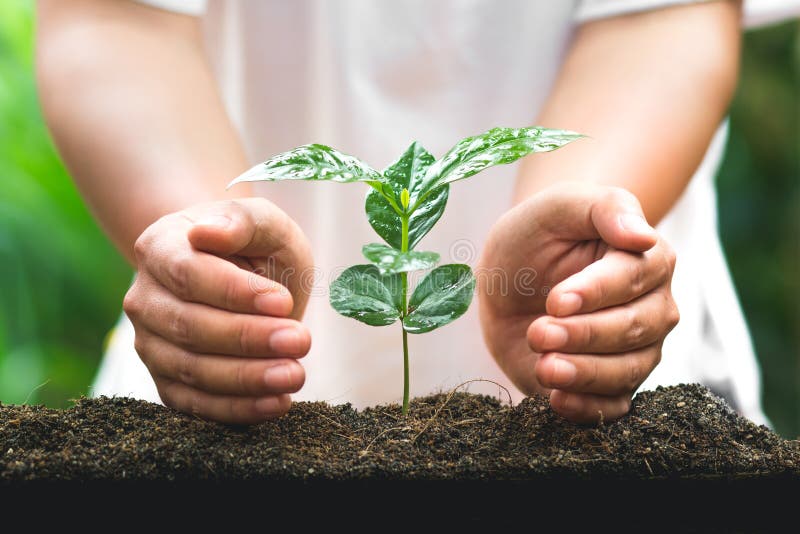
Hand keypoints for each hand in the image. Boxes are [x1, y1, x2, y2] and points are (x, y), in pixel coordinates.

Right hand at [123, 198, 313, 423]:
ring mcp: (151, 344)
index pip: (189, 274)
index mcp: (160, 248)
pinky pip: (195, 404)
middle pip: (190, 326)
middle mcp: (145, 299)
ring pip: (192, 370)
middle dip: (249, 338)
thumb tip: (208, 232)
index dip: (235, 292)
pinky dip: (236, 409)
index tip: (283, 301)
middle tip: (300, 341)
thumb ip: (241, 221)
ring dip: (247, 378)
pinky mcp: (168, 381)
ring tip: (294, 374)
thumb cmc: (251, 244)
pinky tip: (277, 403)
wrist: (239, 274)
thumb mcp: (260, 221)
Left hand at [477, 183, 678, 423]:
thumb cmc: (537, 236)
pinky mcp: (608, 384)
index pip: (634, 279)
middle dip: (584, 335)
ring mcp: (635, 350)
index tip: (555, 300)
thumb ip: (605, 209)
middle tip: (540, 331)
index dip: (596, 293)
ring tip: (544, 366)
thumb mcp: (559, 206)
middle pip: (634, 329)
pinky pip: (613, 407)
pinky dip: (586, 408)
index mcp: (649, 260)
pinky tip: (554, 398)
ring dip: (584, 373)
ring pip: (627, 371)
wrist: (507, 281)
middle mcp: (652, 308)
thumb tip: (645, 236)